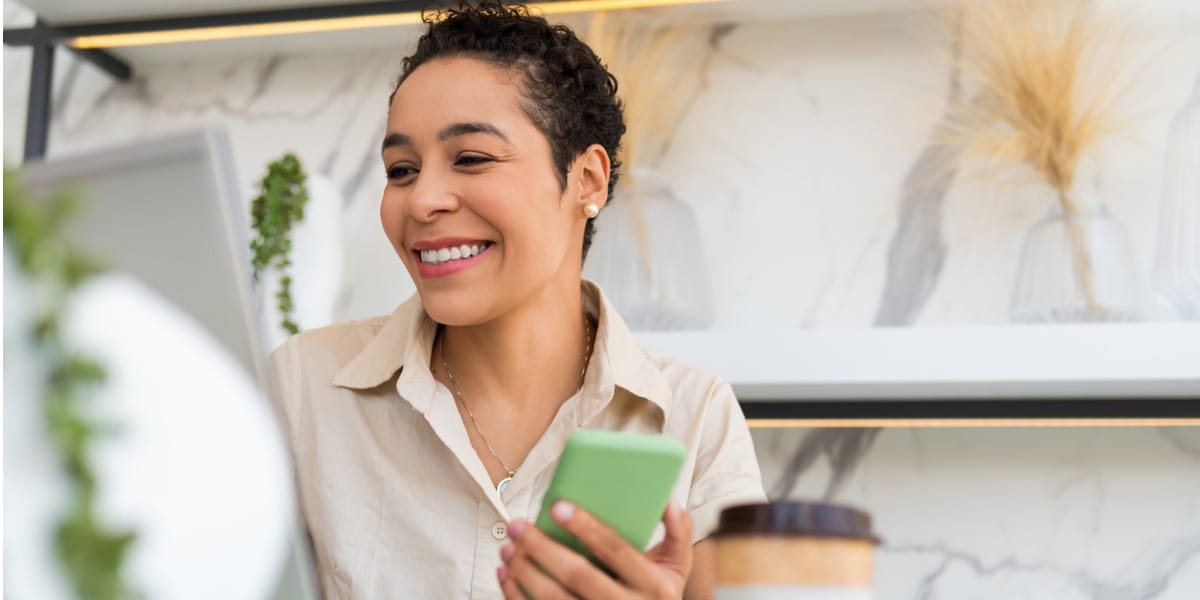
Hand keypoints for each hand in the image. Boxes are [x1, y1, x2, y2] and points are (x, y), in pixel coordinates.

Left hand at [498, 500, 693, 599]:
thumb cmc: (656, 591)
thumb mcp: (676, 566)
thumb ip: (678, 532)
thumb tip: (668, 501)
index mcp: (654, 585)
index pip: (616, 550)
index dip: (587, 527)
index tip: (558, 505)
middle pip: (578, 576)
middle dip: (543, 548)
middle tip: (517, 525)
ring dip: (525, 572)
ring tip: (508, 547)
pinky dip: (518, 596)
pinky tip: (506, 573)